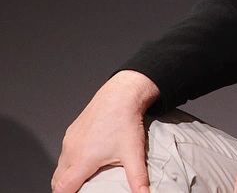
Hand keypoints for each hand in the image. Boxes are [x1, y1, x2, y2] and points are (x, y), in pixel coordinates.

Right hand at [52, 70, 159, 192]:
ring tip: (82, 179)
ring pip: (61, 164)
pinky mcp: (73, 130)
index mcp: (82, 160)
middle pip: (57, 179)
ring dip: (67, 174)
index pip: (62, 189)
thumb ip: (137, 178)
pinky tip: (86, 158)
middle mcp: (71, 150)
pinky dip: (70, 159)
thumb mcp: (133, 153)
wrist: (122, 94)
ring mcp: (70, 139)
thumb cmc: (125, 121)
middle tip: (78, 191)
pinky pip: (66, 150)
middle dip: (64, 189)